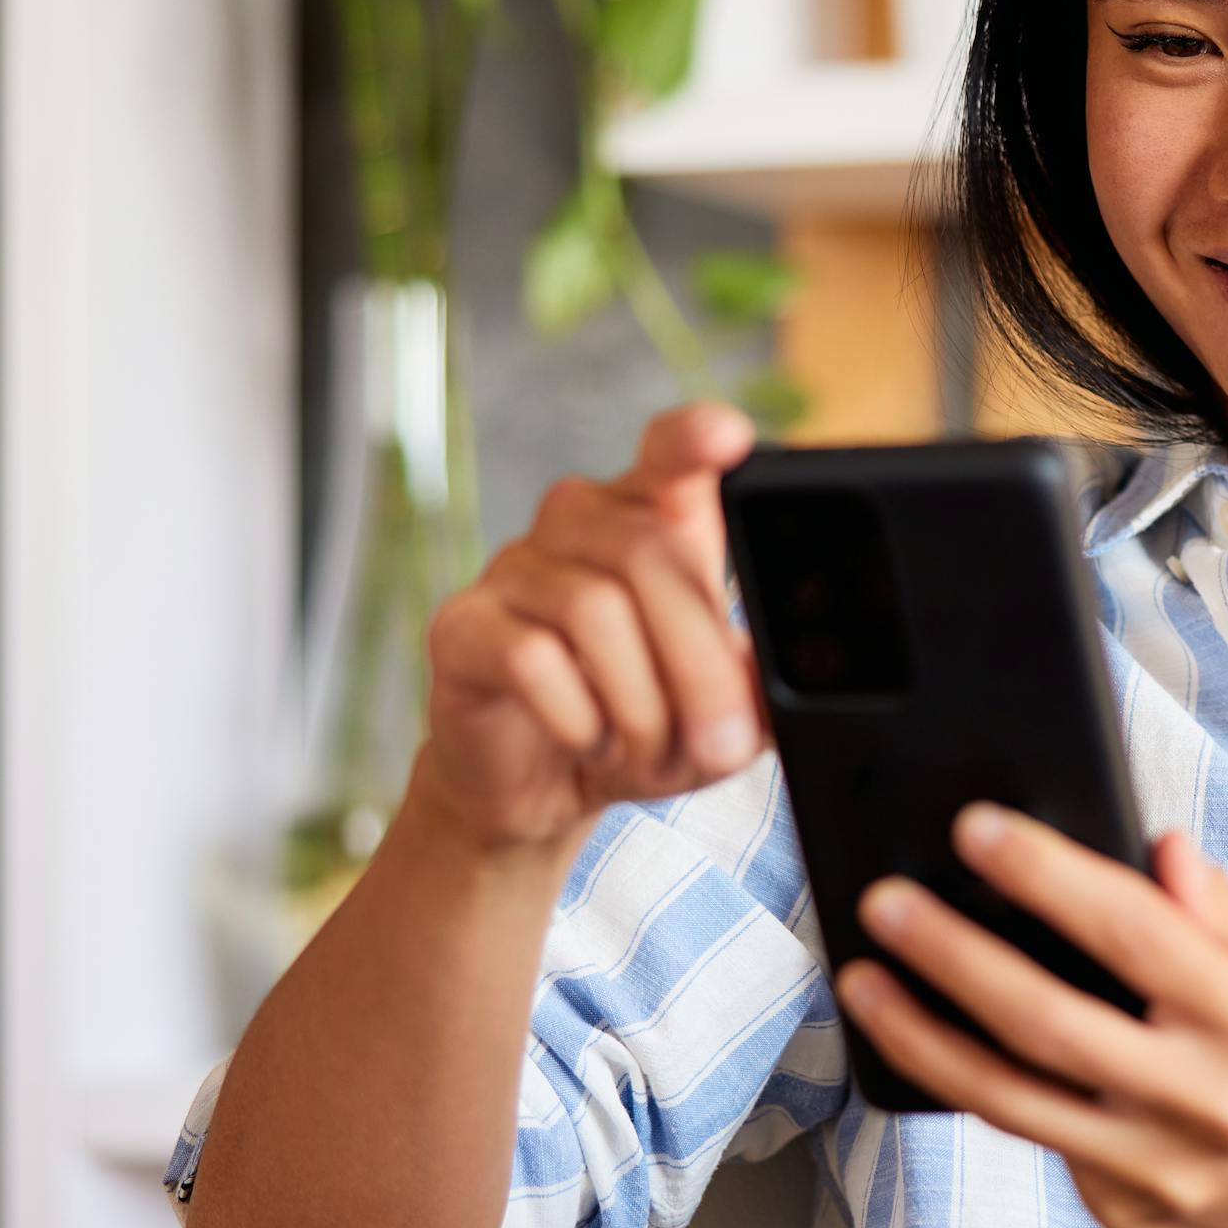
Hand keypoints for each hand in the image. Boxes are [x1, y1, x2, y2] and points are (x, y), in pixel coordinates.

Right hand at [414, 401, 762, 858]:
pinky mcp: (461, 626)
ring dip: (639, 706)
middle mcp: (576, 523)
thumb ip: (748, 685)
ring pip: (595, 610)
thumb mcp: (713, 713)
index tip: (728, 438)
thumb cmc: (633, 726)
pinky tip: (588, 743)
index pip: (667, 454)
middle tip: (720, 744)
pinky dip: (578, 718)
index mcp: (648, 518)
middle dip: (699, 665)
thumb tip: (765, 676)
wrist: (539, 789)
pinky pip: (531, 657)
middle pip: (649, 555)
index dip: (692, 440)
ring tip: (646, 755)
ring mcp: (513, 568)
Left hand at [837, 806, 1227, 1227]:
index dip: (1048, 875)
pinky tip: (942, 1043)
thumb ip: (1226, 904)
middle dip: (953, 956)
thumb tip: (1154, 849)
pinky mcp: (1129, 1215)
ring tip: (862, 982)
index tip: (977, 830)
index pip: (1136, 932)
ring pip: (1014, 1101)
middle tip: (885, 905)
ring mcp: (1162, 1171)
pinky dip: (988, 1089)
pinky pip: (1041, 1142)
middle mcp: (1207, 1101)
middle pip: (1050, 1022)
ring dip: (923, 1036)